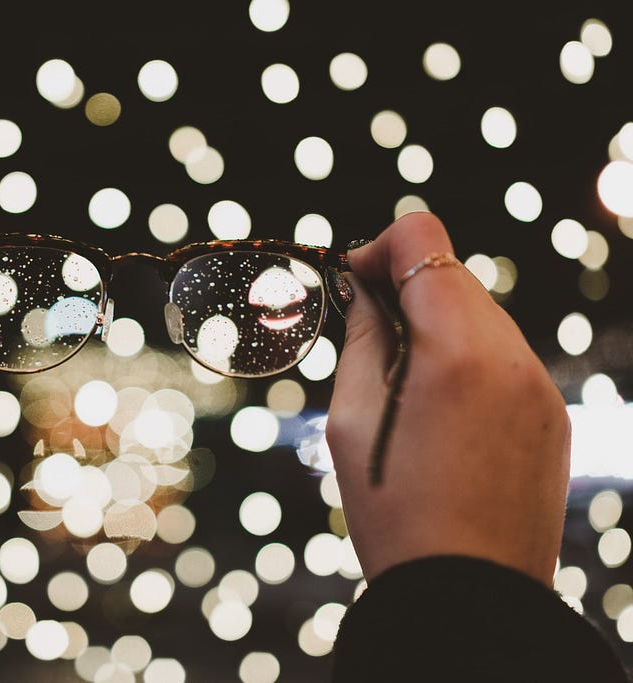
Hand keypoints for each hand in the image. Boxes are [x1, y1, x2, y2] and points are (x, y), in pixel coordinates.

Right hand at [326, 212, 569, 585]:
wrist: (467, 597)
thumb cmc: (396, 512)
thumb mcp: (353, 419)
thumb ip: (362, 339)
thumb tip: (364, 291)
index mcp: (457, 349)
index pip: (423, 240)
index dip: (377, 250)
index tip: (352, 285)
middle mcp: (512, 355)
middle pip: (453, 277)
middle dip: (404, 292)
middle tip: (365, 340)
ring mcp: (540, 386)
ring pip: (481, 316)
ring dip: (436, 329)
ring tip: (402, 391)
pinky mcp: (552, 415)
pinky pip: (504, 359)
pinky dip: (466, 362)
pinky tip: (439, 417)